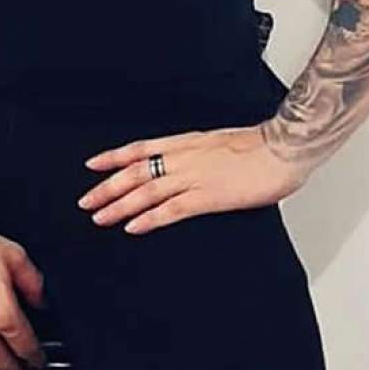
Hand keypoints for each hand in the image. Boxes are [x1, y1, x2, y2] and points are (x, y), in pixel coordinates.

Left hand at [76, 120, 310, 235]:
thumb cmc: (259, 146)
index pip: (140, 147)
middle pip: (135, 171)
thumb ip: (200, 154)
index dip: (114, 157)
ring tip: (100, 217)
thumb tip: (186, 164)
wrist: (282, 148)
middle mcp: (184, 157)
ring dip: (120, 205)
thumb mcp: (220, 143)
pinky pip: (171, 209)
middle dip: (108, 186)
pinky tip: (133, 227)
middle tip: (86, 201)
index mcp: (187, 142)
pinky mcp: (208, 197)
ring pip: (146, 190)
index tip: (92, 165)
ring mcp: (194, 176)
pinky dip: (149, 218)